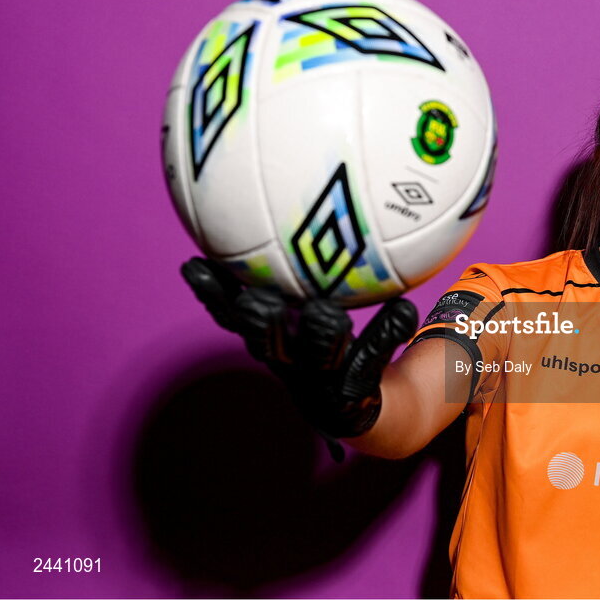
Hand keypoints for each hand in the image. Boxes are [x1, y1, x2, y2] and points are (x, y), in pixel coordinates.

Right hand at [180, 257, 418, 460]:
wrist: (360, 406)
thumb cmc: (326, 340)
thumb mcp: (308, 304)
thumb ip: (298, 267)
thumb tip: (299, 194)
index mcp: (270, 336)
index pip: (231, 314)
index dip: (212, 295)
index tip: (195, 265)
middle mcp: (289, 360)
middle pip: (264, 343)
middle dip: (258, 322)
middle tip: (258, 299)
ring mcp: (320, 382)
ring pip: (316, 359)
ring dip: (320, 335)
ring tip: (328, 313)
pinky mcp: (353, 395)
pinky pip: (372, 359)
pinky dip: (386, 332)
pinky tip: (403, 308)